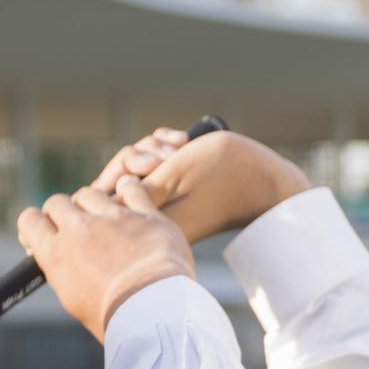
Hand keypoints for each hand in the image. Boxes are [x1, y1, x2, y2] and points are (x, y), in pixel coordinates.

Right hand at [16, 177, 195, 343]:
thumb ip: (64, 272)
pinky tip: (129, 196)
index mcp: (56, 254)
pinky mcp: (145, 215)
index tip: (44, 233)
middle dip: (62, 212)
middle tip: (75, 227)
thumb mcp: (73, 300)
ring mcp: (113, 218)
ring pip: (91, 193)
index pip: (30, 221)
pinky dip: (128, 190)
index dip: (35, 225)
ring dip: (93, 203)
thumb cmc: (112, 318)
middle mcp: (80, 230)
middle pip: (57, 202)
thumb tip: (64, 262)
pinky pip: (131, 189)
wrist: (152, 313)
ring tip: (105, 217)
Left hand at [92, 127, 310, 243]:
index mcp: (143, 224)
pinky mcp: (172, 198)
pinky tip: (185, 144)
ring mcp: (161, 210)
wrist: (267, 184)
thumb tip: (101, 202)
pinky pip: (154, 168)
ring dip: (155, 149)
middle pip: (116, 182)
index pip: (103, 204)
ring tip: (183, 149)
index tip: (148, 167)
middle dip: (138, 157)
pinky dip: (166, 149)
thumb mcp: (174, 175)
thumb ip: (135, 188)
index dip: (117, 176)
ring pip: (136, 169)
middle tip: (168, 156)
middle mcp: (148, 221)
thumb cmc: (225, 175)